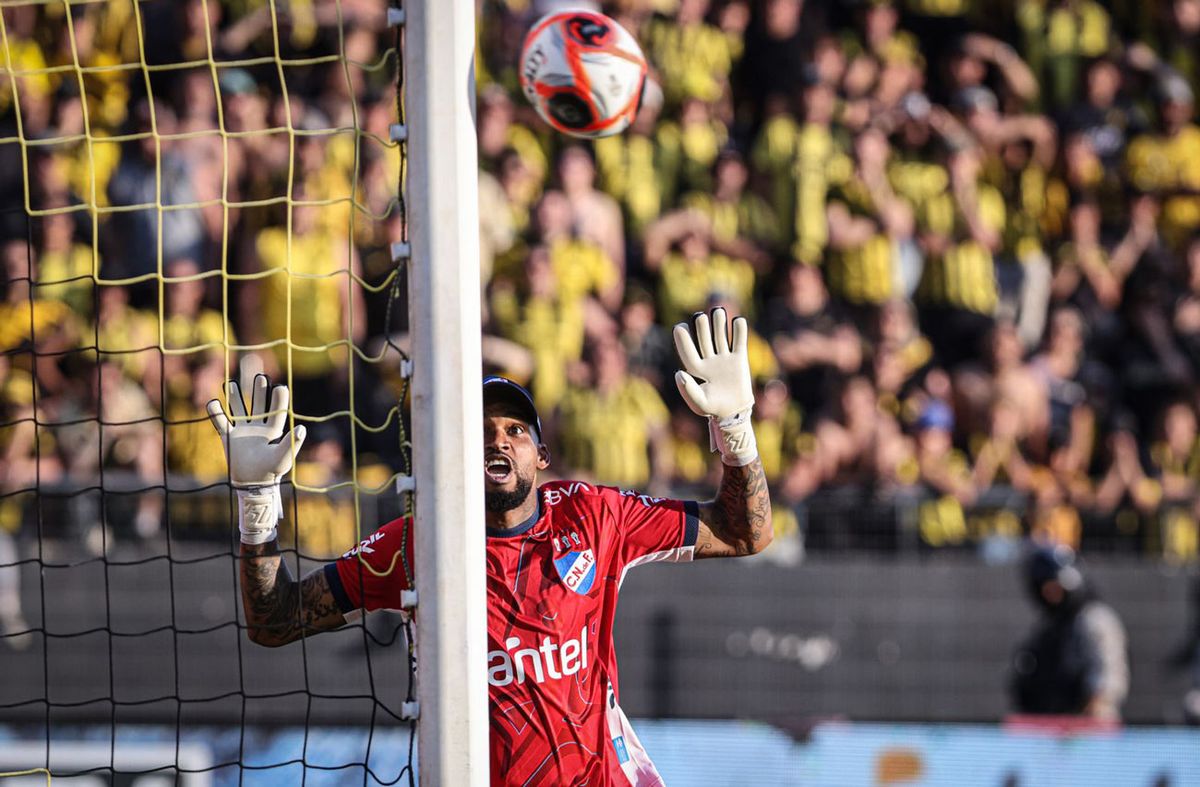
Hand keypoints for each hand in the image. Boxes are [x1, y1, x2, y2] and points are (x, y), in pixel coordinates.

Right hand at [207, 374, 306, 543]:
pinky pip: (221, 422)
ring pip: (239, 409)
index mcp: (273, 430)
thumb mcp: (283, 457)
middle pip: (259, 405)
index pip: (277, 410)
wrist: (253, 484)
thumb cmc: (271, 471)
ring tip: (231, 383)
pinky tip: (213, 402)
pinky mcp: (229, 437)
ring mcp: (243, 431)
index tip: (280, 387)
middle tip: (260, 376)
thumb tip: (301, 427)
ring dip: (235, 397)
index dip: (278, 399)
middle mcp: (258, 427)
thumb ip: (292, 443)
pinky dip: (216, 413)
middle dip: (259, 391)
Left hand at [674, 308, 756, 465]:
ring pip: (721, 337)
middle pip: (705, 341)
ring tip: (718, 312)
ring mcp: (724, 359)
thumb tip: (679, 373)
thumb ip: (688, 391)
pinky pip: (739, 342)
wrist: (734, 412)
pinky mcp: (739, 359)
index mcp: (697, 370)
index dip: (683, 340)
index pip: (689, 352)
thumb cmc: (713, 409)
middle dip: (702, 329)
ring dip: (719, 325)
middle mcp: (710, 361)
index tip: (679, 327)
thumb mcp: (699, 404)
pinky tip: (738, 321)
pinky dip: (739, 332)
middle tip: (700, 317)